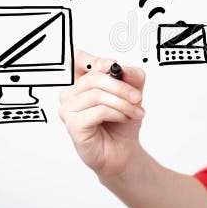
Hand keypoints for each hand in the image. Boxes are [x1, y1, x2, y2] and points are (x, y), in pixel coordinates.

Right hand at [59, 49, 146, 178]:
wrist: (123, 149)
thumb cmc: (122, 120)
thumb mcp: (133, 91)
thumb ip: (130, 75)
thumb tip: (121, 69)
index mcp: (80, 81)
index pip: (78, 58)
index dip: (96, 61)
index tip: (114, 66)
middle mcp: (69, 93)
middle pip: (93, 78)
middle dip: (121, 87)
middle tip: (138, 98)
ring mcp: (68, 109)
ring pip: (97, 95)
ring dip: (123, 103)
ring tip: (137, 112)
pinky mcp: (73, 125)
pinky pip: (98, 111)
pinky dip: (118, 113)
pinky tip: (125, 119)